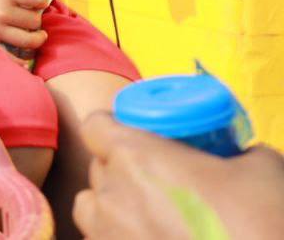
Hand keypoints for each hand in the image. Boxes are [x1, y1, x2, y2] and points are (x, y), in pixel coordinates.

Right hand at [0, 0, 49, 57]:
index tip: (38, 0)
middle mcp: (2, 13)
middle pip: (35, 21)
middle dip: (36, 17)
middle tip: (30, 14)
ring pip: (29, 41)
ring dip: (36, 38)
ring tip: (37, 35)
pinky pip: (9, 57)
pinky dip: (20, 62)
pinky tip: (26, 60)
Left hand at [73, 112, 283, 239]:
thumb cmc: (262, 225)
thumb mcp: (263, 169)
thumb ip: (234, 152)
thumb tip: (235, 153)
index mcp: (135, 157)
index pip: (96, 127)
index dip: (114, 129)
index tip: (138, 138)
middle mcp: (111, 194)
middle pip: (99, 168)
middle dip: (123, 170)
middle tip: (162, 182)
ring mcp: (107, 235)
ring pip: (91, 208)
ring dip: (113, 207)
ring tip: (151, 216)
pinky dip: (119, 239)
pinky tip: (152, 239)